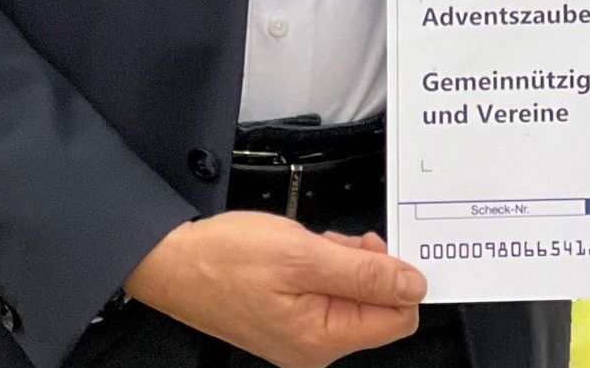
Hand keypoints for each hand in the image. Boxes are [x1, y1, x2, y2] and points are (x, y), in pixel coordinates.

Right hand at [124, 211, 424, 366]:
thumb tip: (413, 286)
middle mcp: (315, 346)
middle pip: (376, 303)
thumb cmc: (229, 259)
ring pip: (353, 291)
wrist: (176, 262)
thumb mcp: (305, 255)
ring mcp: (301, 333)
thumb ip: (363, 272)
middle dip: (365, 264)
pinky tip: (305, 249)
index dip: (398, 277)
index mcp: (322, 339)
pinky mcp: (290, 317)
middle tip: (336, 243)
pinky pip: (329, 289)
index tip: (381, 248)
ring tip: (312, 244)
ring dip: (344, 260)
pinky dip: (326, 262)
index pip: (397, 319)